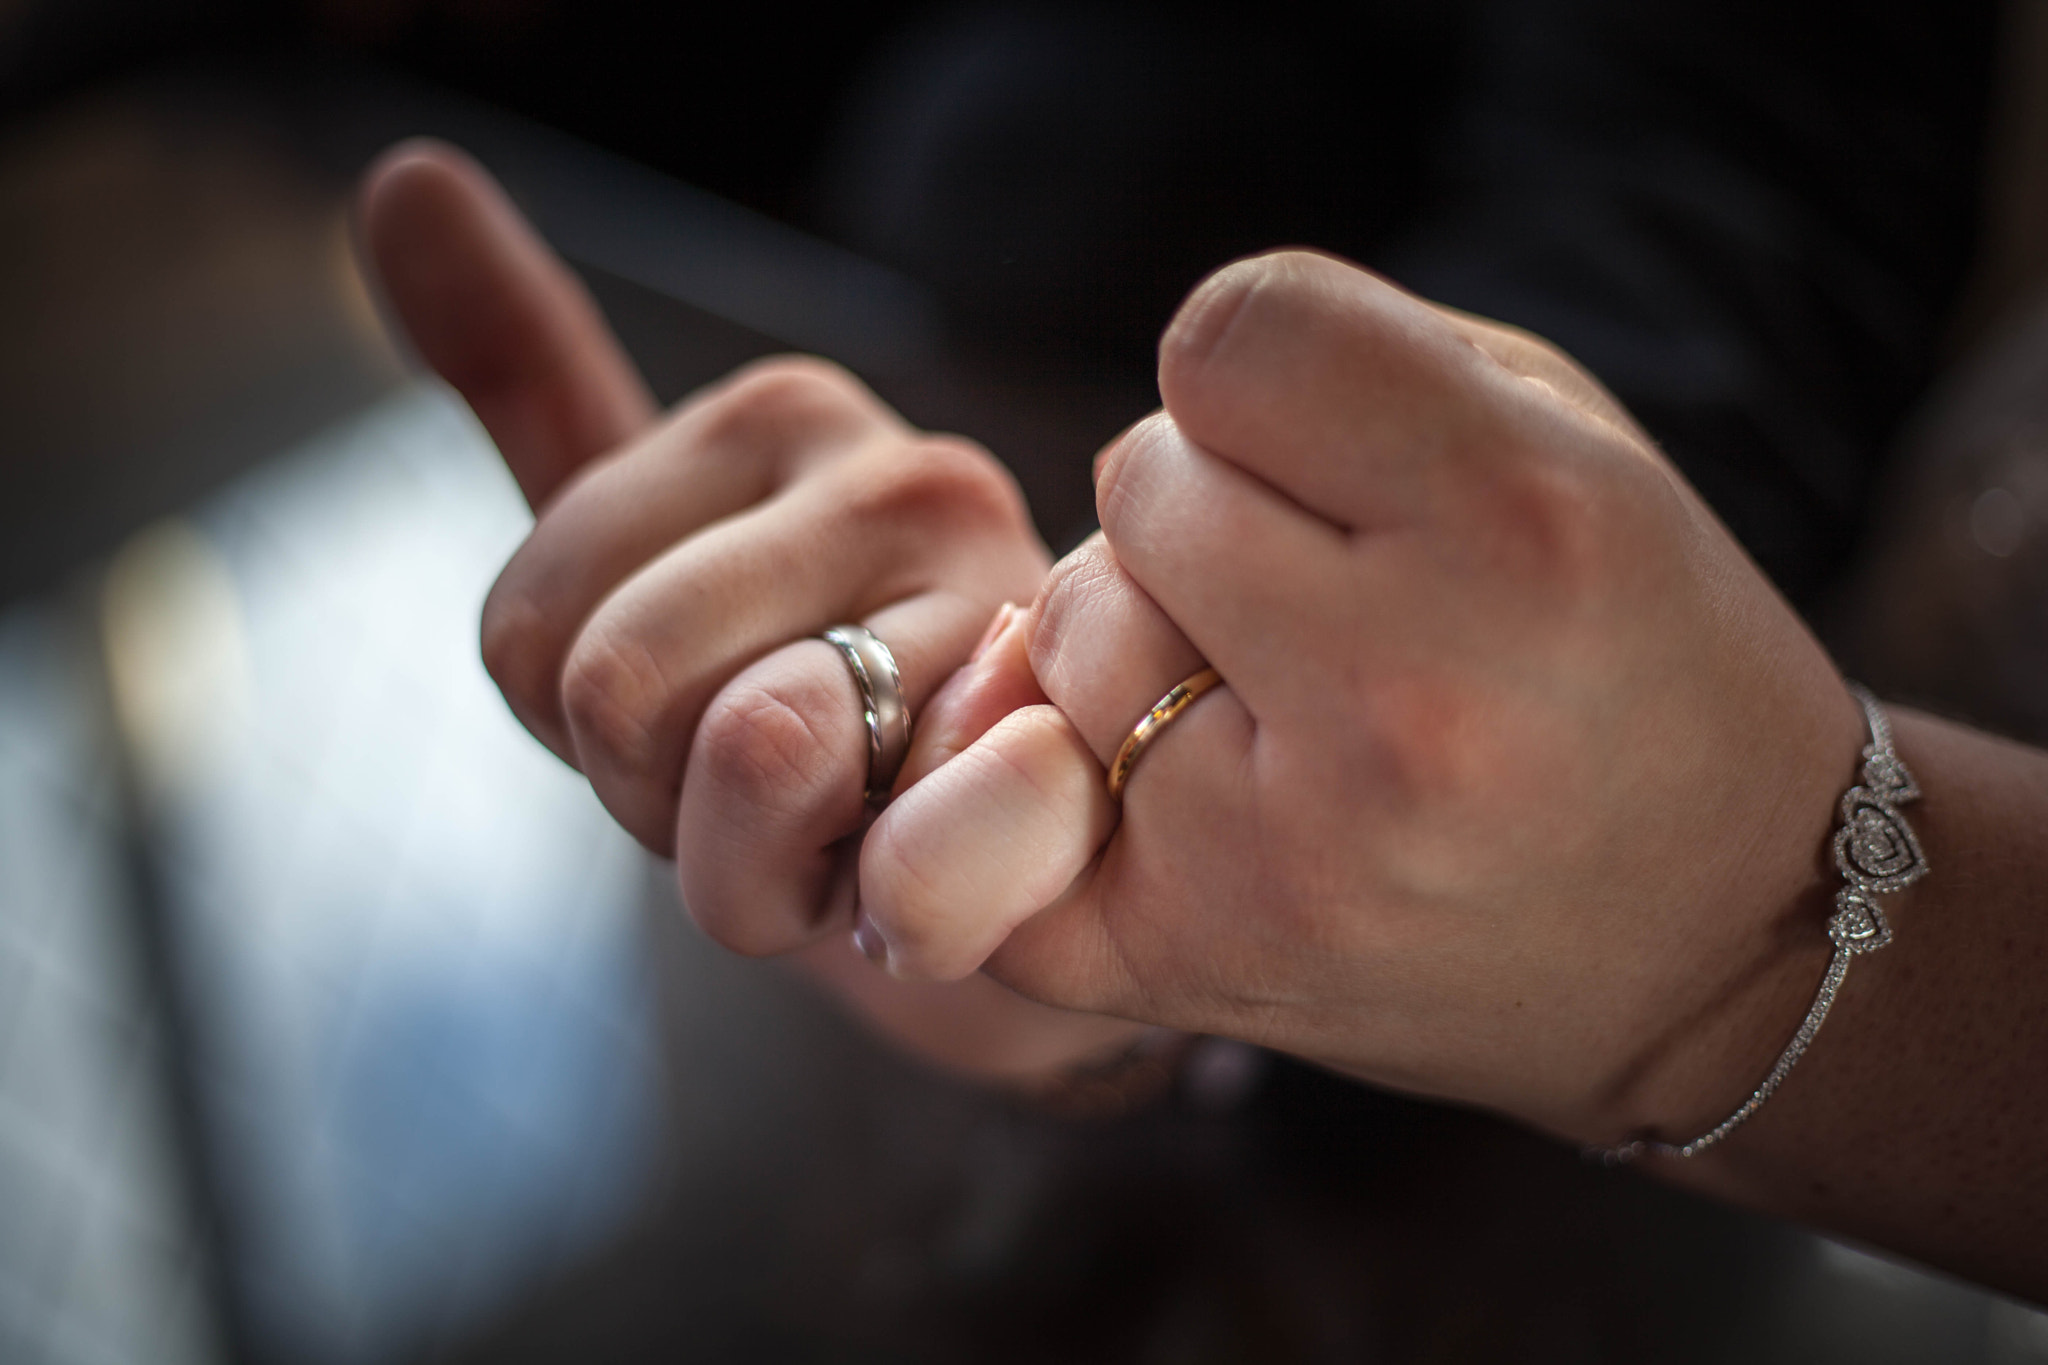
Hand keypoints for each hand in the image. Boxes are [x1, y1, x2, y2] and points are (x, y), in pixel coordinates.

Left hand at [357, 139, 1145, 1080]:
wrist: (1027, 862)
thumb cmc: (824, 712)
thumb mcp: (654, 555)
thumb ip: (539, 383)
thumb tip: (400, 172)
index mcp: (778, 416)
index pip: (525, 631)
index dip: (590, 741)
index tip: (697, 729)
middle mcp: (902, 475)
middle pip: (616, 689)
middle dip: (668, 805)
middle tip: (782, 802)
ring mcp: (1007, 607)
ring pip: (751, 763)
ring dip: (775, 872)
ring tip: (858, 837)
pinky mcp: (1078, 750)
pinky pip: (905, 850)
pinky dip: (888, 903)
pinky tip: (929, 884)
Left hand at [859, 250, 1866, 1142]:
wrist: (1725, 947)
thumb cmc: (1635, 655)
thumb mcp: (1576, 444)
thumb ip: (1354, 363)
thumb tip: (1147, 403)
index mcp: (1519, 520)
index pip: (1230, 337)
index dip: (1261, 373)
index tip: (1325, 439)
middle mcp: (1402, 690)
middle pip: (1139, 480)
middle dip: (1208, 506)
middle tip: (1320, 585)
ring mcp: (1288, 849)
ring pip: (1068, 623)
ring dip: (1140, 631)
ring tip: (1273, 690)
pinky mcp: (1201, 959)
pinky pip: (1014, 804)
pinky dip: (1064, 776)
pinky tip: (1168, 787)